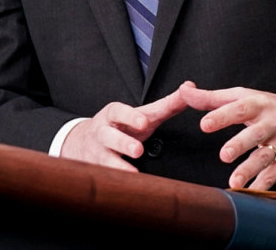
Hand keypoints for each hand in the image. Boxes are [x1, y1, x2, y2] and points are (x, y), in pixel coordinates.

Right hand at [60, 83, 192, 169]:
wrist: (85, 142)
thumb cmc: (124, 125)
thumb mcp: (143, 113)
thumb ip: (168, 103)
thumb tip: (190, 87)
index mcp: (113, 114)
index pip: (118, 112)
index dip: (130, 116)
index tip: (144, 122)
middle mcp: (102, 132)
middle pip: (108, 136)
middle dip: (122, 142)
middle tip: (138, 150)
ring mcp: (97, 152)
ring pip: (104, 159)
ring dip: (117, 165)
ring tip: (133, 173)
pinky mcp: (97, 170)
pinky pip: (103, 177)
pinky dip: (113, 182)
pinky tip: (127, 188)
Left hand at [179, 83, 275, 190]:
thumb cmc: (272, 108)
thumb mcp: (245, 97)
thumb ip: (212, 98)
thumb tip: (185, 91)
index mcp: (258, 105)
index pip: (240, 108)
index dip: (222, 116)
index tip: (205, 124)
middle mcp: (271, 123)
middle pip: (255, 134)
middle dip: (240, 144)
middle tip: (224, 155)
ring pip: (265, 158)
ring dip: (249, 170)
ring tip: (234, 182)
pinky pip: (274, 175)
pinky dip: (262, 186)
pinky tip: (250, 194)